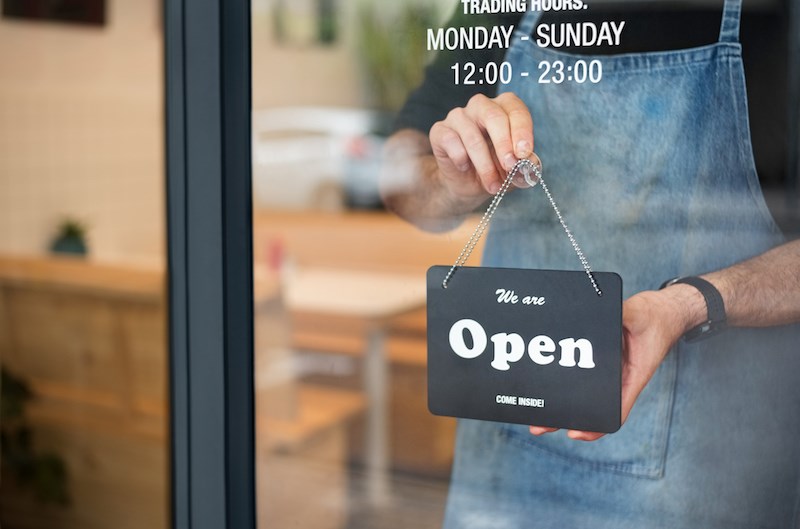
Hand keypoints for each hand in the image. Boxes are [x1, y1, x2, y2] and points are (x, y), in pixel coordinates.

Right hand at [429, 92, 533, 206]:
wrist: (467, 184)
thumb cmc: (496, 169)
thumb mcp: (516, 170)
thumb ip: (526, 164)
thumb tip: (528, 161)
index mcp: (504, 108)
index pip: (516, 110)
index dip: (522, 131)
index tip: (524, 153)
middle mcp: (481, 106)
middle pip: (493, 117)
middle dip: (503, 145)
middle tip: (510, 166)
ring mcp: (458, 116)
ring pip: (472, 136)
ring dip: (485, 165)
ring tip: (493, 185)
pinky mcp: (440, 130)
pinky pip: (451, 142)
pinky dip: (461, 159)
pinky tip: (465, 168)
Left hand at [529, 288, 700, 440]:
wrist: (663, 311)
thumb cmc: (656, 317)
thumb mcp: (639, 313)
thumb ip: (621, 315)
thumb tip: (601, 312)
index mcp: (632, 376)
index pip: (614, 410)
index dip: (594, 426)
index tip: (575, 433)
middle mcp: (618, 378)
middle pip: (590, 406)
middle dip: (565, 417)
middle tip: (538, 426)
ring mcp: (608, 371)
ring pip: (582, 393)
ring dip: (560, 403)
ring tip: (536, 414)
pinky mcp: (600, 359)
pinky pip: (580, 376)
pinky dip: (563, 382)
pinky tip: (544, 385)